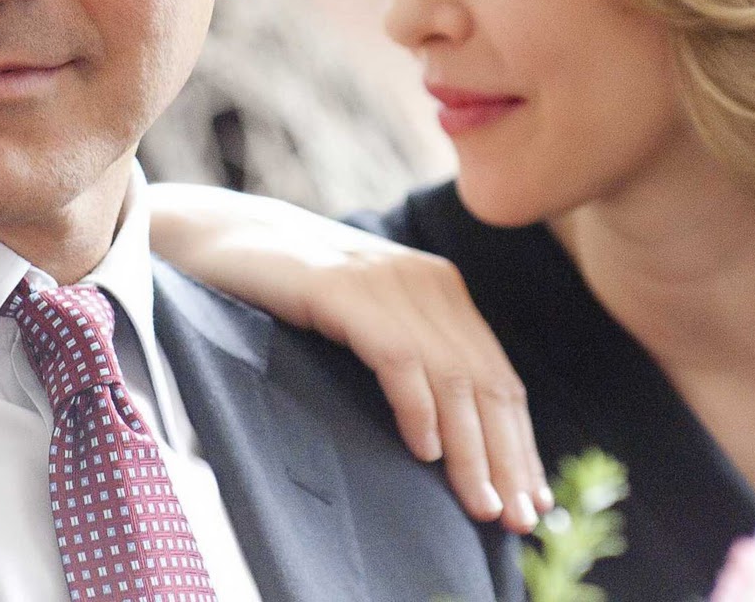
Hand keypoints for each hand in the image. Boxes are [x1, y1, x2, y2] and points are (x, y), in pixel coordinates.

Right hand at [293, 241, 552, 532]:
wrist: (220, 237)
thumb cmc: (291, 293)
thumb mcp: (366, 320)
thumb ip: (410, 355)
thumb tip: (448, 438)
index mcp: (442, 289)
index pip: (497, 377)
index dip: (520, 442)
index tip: (533, 500)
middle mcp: (427, 282)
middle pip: (485, 382)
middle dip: (507, 457)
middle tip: (517, 518)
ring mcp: (388, 281)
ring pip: (450, 376)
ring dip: (470, 448)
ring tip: (481, 502)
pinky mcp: (344, 288)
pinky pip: (398, 357)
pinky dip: (417, 408)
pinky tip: (425, 451)